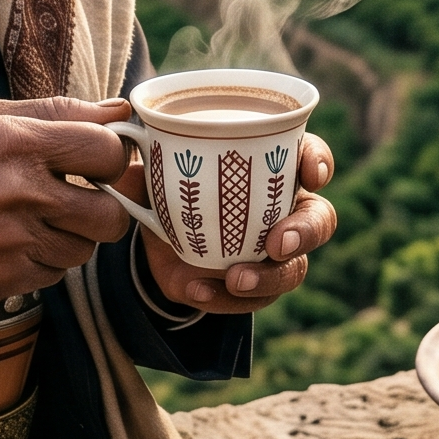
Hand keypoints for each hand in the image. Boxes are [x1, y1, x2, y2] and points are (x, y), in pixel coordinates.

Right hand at [0, 96, 135, 300]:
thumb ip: (57, 112)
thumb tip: (119, 110)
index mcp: (19, 143)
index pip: (107, 152)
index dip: (114, 159)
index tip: (101, 163)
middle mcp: (20, 193)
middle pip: (110, 215)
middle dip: (106, 208)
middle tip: (85, 199)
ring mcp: (13, 241)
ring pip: (85, 250)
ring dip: (73, 236)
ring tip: (41, 219)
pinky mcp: (5, 278)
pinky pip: (55, 275)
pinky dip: (45, 260)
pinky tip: (18, 241)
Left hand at [140, 134, 336, 313]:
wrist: (154, 238)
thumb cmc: (167, 186)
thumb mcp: (151, 171)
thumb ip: (140, 159)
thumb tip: (119, 137)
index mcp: (271, 168)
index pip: (309, 158)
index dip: (318, 163)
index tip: (310, 174)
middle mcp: (283, 210)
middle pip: (319, 220)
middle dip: (304, 232)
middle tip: (275, 243)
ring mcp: (272, 254)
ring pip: (294, 269)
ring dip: (268, 277)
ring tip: (234, 278)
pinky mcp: (252, 288)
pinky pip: (253, 300)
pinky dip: (226, 300)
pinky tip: (197, 292)